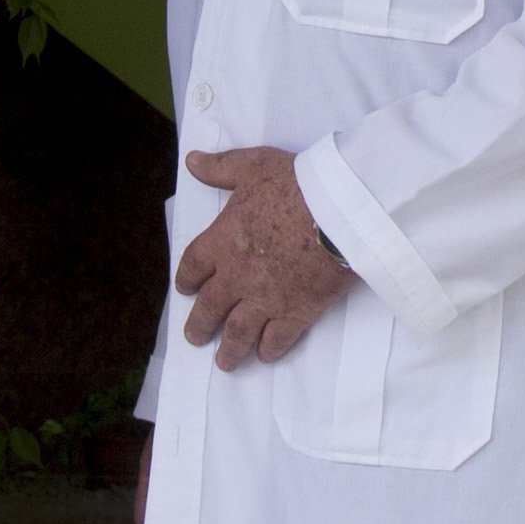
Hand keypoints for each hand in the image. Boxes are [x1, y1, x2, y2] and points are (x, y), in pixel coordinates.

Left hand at [173, 145, 357, 370]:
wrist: (338, 212)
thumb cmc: (296, 184)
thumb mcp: (253, 165)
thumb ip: (220, 168)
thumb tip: (192, 160)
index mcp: (222, 241)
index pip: (194, 266)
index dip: (188, 279)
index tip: (186, 289)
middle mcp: (237, 276)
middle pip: (210, 308)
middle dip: (200, 325)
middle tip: (195, 338)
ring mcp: (265, 299)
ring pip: (238, 332)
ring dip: (229, 350)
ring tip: (223, 363)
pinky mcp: (296, 313)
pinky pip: (278, 339)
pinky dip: (269, 350)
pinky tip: (265, 355)